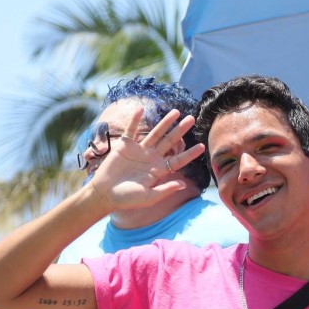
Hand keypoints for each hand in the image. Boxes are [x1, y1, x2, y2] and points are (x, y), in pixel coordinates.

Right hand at [88, 107, 204, 211]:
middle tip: (192, 119)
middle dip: (180, 130)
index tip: (202, 146)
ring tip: (176, 112)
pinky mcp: (124, 147)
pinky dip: (134, 120)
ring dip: (165, 122)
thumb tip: (184, 185)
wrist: (105, 194)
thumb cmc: (127, 199)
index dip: (190, 153)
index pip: (178, 160)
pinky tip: (140, 109)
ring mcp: (138, 151)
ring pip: (155, 133)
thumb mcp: (149, 197)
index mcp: (159, 170)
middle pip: (170, 141)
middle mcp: (151, 158)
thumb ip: (165, 190)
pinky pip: (130, 131)